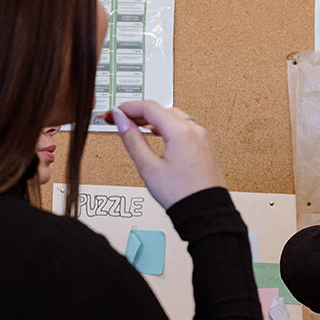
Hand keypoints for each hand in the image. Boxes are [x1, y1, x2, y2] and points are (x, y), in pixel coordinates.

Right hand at [110, 101, 226, 207]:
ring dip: (154, 118)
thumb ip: (132, 139)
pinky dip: (168, 126)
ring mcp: (202, 137)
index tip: (115, 112)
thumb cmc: (180, 194)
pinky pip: (184, 127)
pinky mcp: (204, 145)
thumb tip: (120, 120)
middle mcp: (194, 130)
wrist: (204, 212)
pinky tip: (157, 134)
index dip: (128, 108)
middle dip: (140, 112)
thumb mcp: (148, 167)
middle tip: (122, 119)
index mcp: (181, 132)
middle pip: (162, 109)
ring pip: (174, 117)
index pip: (150, 108)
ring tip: (136, 126)